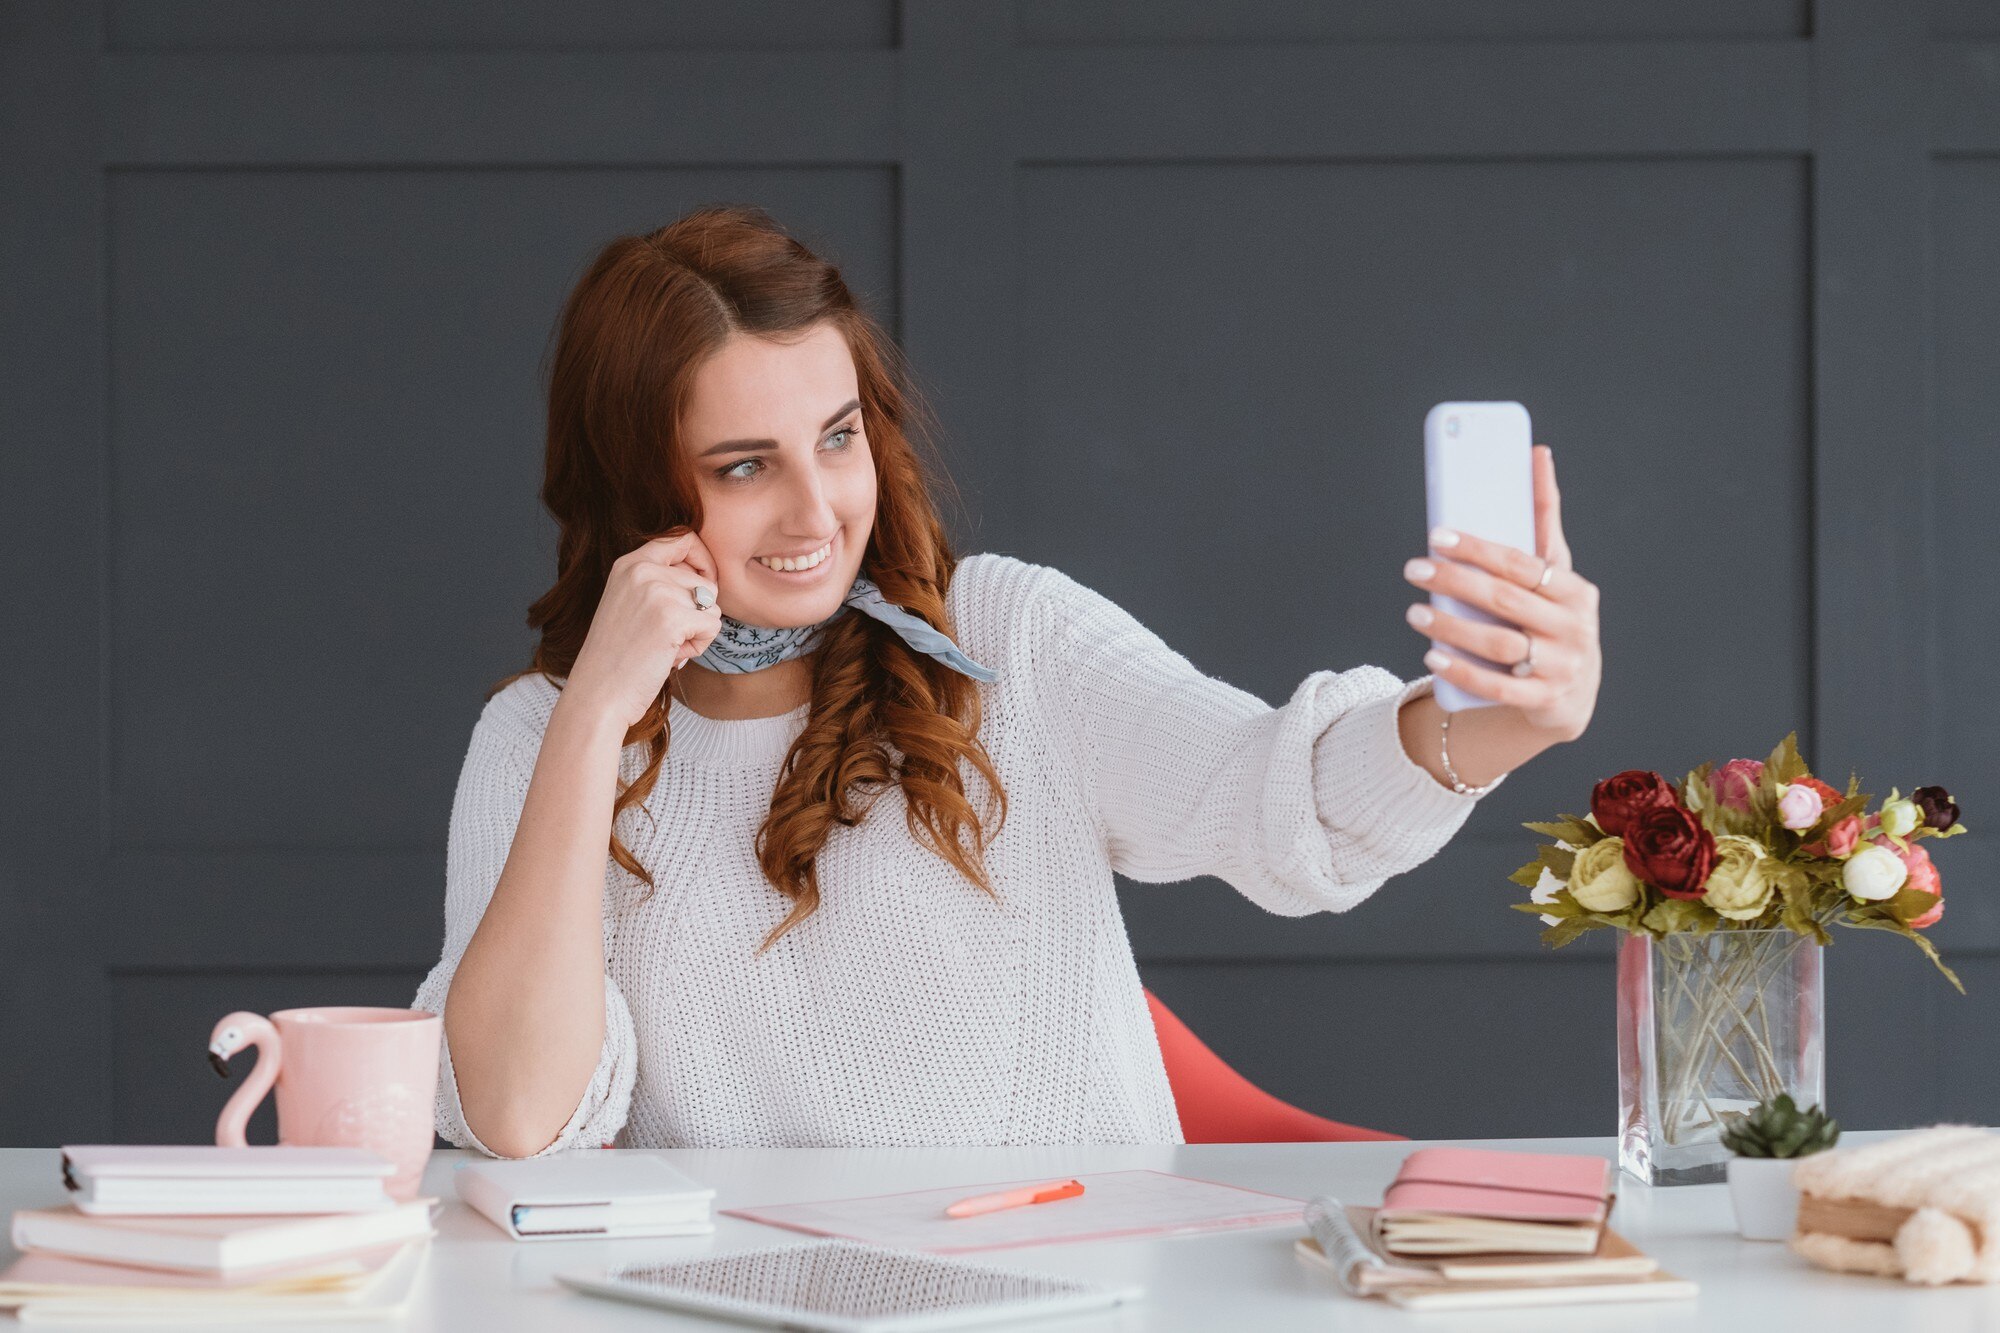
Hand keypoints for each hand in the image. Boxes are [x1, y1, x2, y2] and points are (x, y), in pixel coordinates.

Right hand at [562, 528, 724, 731]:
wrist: (598, 695)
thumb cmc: (617, 658)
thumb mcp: (629, 604)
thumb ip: (659, 583)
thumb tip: (708, 579)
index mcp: (628, 564)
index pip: (683, 538)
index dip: (702, 559)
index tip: (702, 585)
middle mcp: (641, 570)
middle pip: (704, 581)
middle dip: (697, 613)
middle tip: (667, 636)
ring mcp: (656, 592)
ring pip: (712, 605)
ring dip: (697, 631)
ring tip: (665, 647)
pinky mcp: (672, 617)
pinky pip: (712, 625)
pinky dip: (699, 646)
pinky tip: (671, 657)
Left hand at [1402, 445, 1600, 740]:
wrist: (1571, 694)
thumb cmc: (1553, 615)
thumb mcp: (1554, 571)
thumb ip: (1542, 519)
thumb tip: (1536, 452)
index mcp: (1575, 591)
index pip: (1522, 564)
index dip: (1477, 549)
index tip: (1436, 535)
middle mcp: (1574, 629)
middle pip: (1505, 601)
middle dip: (1455, 582)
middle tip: (1414, 568)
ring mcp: (1561, 668)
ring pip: (1499, 644)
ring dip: (1452, 628)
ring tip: (1414, 612)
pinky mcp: (1543, 702)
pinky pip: (1497, 687)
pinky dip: (1463, 672)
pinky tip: (1432, 657)